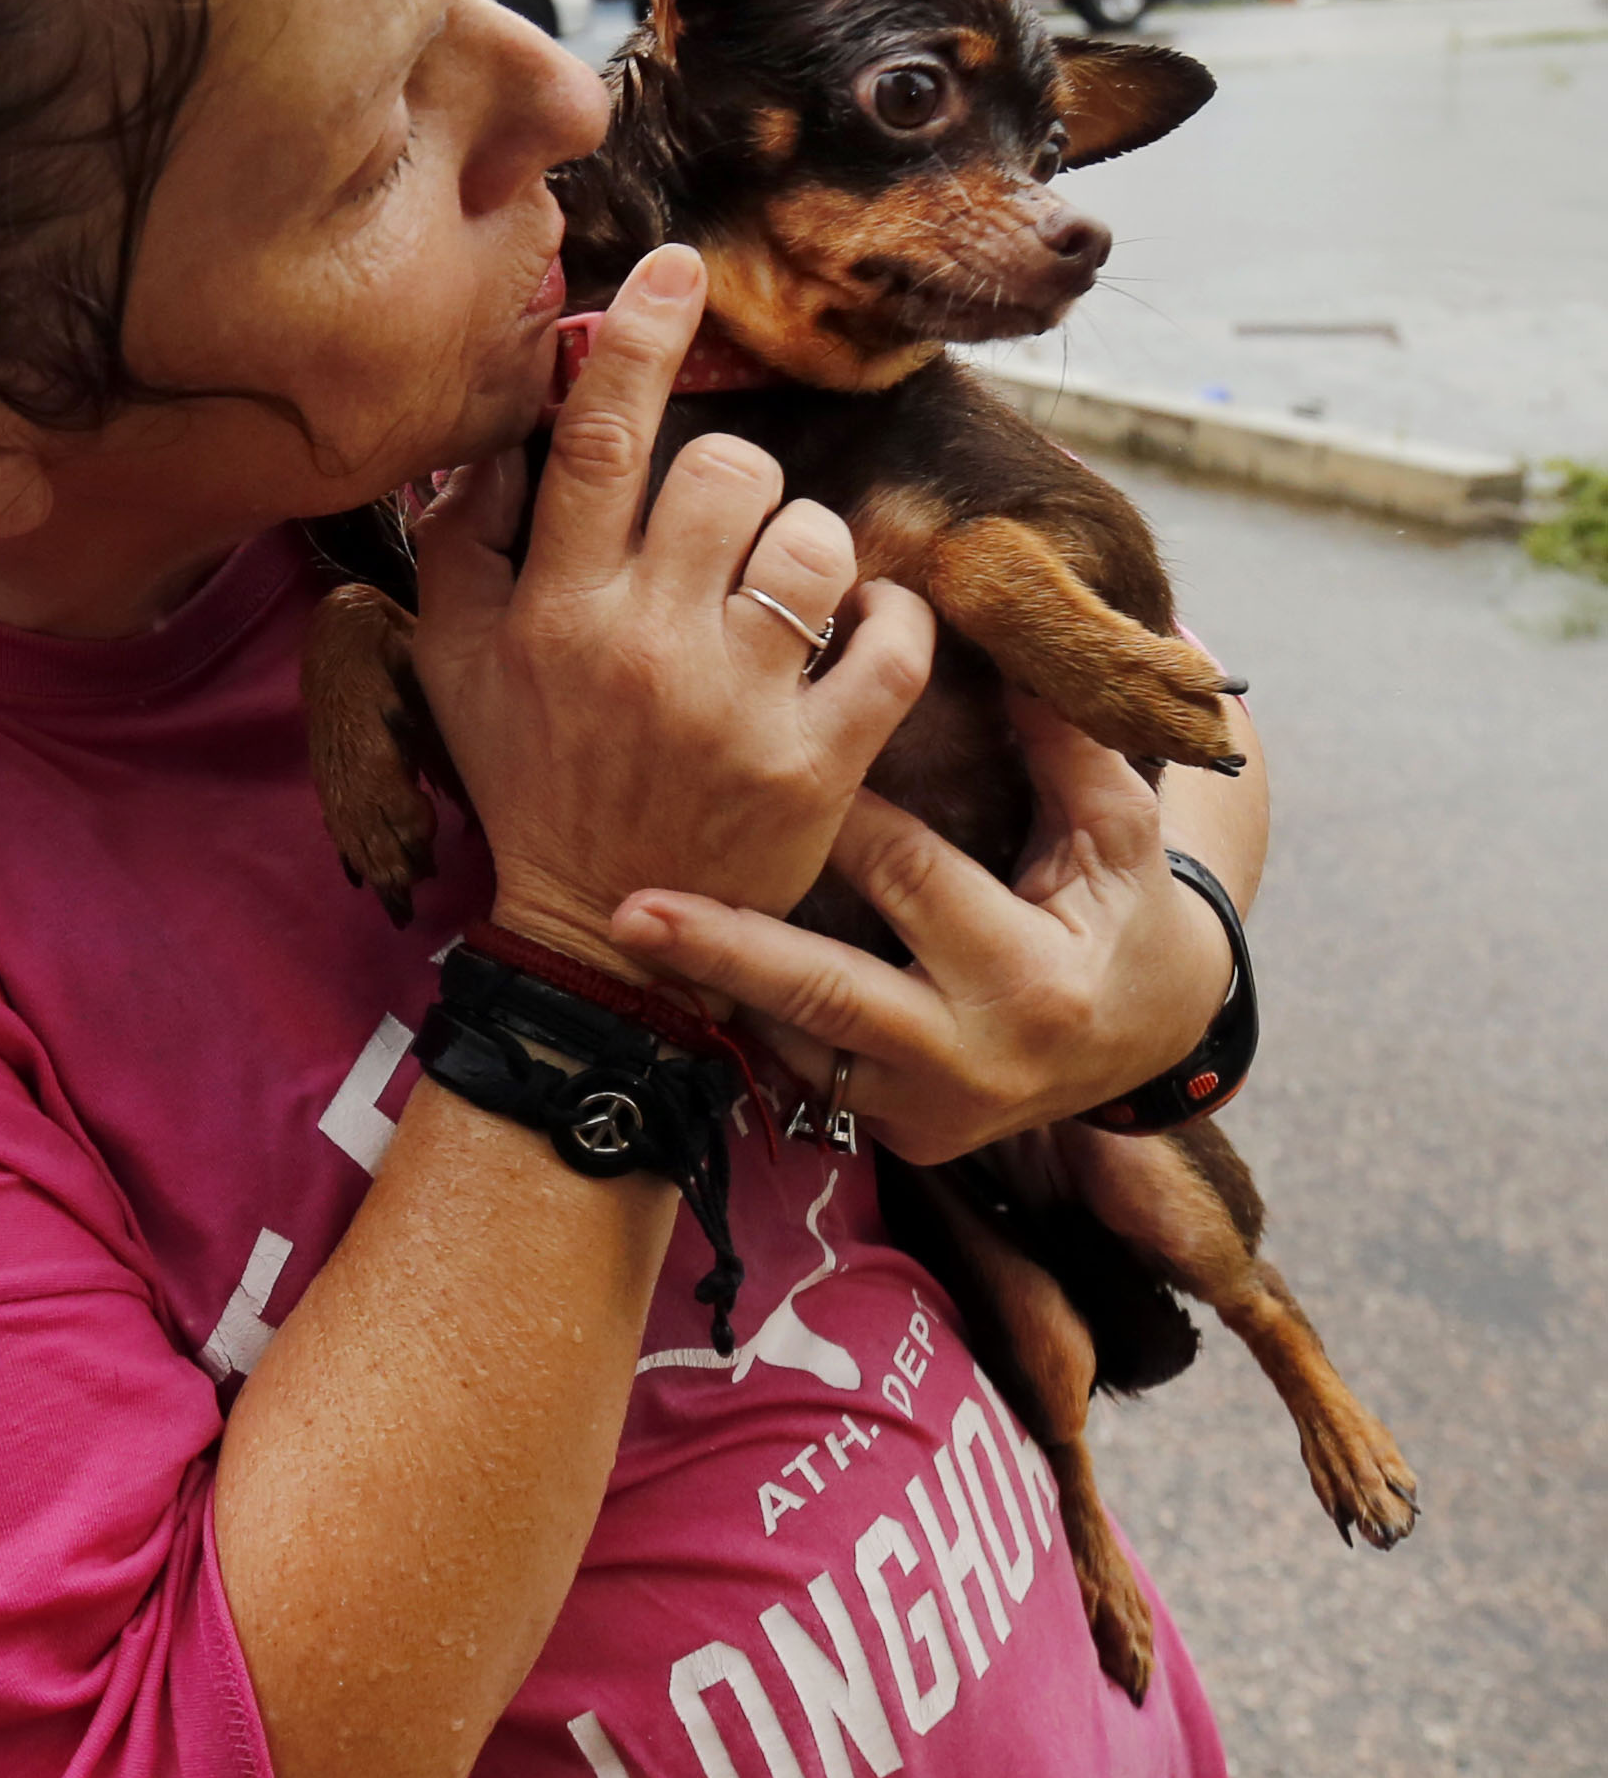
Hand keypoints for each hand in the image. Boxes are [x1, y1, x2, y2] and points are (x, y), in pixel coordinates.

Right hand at [407, 245, 933, 976]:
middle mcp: (642, 646)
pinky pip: (893, 641)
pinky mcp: (819, 763)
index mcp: (551, 611)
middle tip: (723, 532)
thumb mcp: (453, 662)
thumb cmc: (528, 777)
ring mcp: (738, 706)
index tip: (679, 268)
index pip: (594, 442)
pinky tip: (858, 641)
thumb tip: (494, 432)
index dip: (641, 340)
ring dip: (810, 550)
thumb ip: (464, 543)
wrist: (596, 934)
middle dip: (736, 479)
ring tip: (785, 595)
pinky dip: (890, 625)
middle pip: (725, 473)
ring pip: (818, 543)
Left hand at [605, 695, 1234, 1162]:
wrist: (1151, 1041)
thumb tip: (1006, 638)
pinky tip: (683, 973)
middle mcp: (975, 1060)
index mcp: (1034, 980)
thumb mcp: (1119, 834)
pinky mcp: (901, 1139)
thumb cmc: (1125, 913)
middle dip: (725, 950)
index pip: (914, 879)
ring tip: (625, 930)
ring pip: (797, 1047)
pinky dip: (752, 1020)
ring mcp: (929, 1113)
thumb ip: (1066, 745)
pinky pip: (808, 1077)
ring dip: (716, 985)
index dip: (842, 817)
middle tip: (627, 908)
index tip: (761, 755)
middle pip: (827, 993)